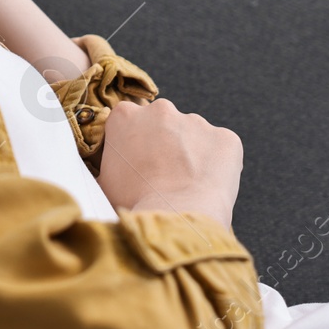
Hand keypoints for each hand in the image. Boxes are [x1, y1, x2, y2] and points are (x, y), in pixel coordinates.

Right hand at [96, 99, 242, 229]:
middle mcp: (160, 109)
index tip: (139, 163)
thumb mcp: (103, 183)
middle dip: (164, 144)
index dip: (134, 143)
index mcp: (125, 116)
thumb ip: (105, 165)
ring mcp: (196, 121)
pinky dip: (217, 164)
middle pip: (162, 123)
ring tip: (187, 186)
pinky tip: (207, 185)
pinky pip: (221, 148)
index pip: (129, 122)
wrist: (176, 218)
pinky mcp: (225, 137)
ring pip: (193, 135)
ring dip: (191, 154)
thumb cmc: (135, 205)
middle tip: (163, 176)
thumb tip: (104, 170)